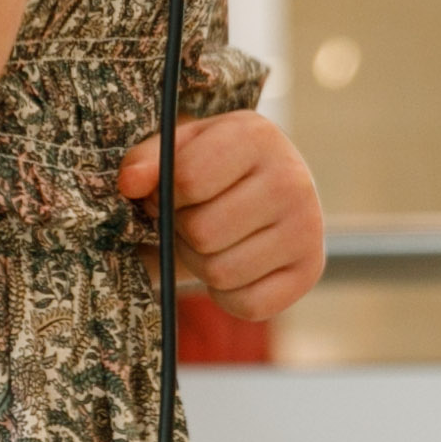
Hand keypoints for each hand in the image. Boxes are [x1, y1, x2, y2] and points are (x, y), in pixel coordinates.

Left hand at [116, 109, 325, 323]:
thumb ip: (148, 159)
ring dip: (201, 264)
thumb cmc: (214, 164)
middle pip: (202, 233)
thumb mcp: (180, 147)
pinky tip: (236, 264)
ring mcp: (308, 228)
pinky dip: (229, 296)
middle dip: (182, 233)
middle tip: (191, 220)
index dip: (166, 194)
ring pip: (221, 274)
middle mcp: (292, 179)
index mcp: (256, 136)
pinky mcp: (311, 271)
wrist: (268, 186)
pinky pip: (248, 305)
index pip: (188, 180)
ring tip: (211, 241)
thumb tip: (129, 183)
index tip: (174, 191)